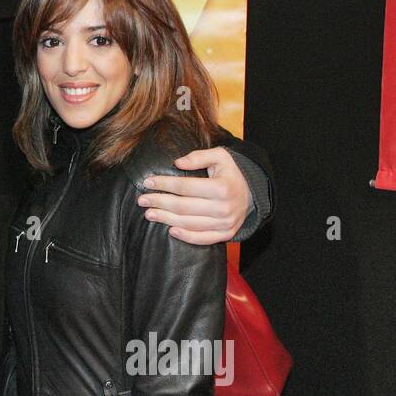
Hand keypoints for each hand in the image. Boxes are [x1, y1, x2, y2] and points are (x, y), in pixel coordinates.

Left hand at [136, 146, 253, 245]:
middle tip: (142, 200)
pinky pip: (203, 239)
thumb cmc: (230, 173)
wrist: (252, 193)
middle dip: (160, 202)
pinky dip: (186, 236)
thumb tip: (177, 163)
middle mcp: (224, 208)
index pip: (186, 187)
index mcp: (222, 188)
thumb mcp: (221, 156)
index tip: (148, 182)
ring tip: (150, 213)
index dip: (164, 184)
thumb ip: (199, 157)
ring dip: (166, 219)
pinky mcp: (226, 234)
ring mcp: (226, 223)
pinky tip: (170, 230)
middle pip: (184, 207)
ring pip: (189, 223)